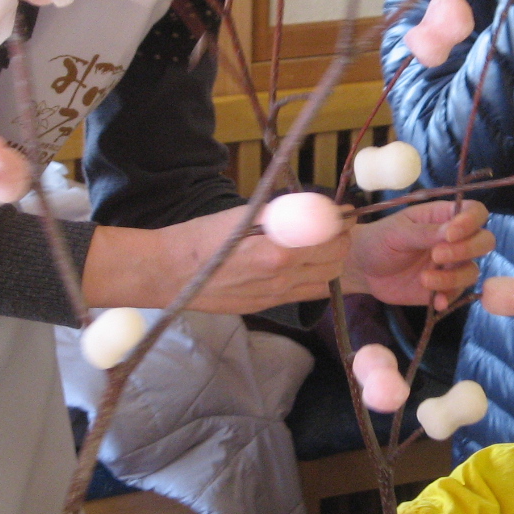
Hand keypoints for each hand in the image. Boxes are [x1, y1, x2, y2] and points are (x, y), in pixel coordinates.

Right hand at [85, 206, 351, 313]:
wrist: (173, 273)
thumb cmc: (204, 235)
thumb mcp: (245, 213)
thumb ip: (285, 213)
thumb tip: (318, 208)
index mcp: (279, 247)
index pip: (332, 232)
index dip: (340, 219)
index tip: (339, 211)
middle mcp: (285, 273)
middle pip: (337, 258)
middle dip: (339, 239)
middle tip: (329, 226)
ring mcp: (279, 293)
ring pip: (327, 278)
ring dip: (330, 260)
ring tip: (317, 245)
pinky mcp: (271, 305)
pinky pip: (308, 293)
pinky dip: (315, 276)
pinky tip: (302, 264)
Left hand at [346, 201, 494, 308]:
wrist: (363, 269)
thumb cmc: (379, 240)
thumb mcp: (397, 231)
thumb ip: (425, 232)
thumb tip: (452, 231)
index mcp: (443, 217)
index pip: (474, 212)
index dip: (471, 222)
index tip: (451, 234)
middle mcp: (454, 240)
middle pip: (484, 241)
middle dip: (466, 250)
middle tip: (437, 255)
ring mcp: (451, 265)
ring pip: (472, 270)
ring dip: (453, 277)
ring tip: (425, 279)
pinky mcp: (444, 288)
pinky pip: (458, 294)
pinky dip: (450, 297)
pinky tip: (436, 301)